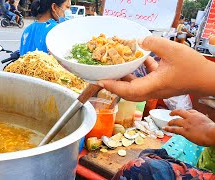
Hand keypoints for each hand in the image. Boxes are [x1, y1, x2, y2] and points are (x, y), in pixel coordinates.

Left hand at [97, 36, 213, 101]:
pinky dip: (139, 74)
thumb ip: (154, 44)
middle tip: (103, 79)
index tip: (101, 81)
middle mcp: (153, 90)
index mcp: (154, 85)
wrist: (207, 79)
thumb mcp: (173, 50)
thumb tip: (139, 41)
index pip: (128, 90)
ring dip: (125, 81)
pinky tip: (141, 60)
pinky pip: (145, 81)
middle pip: (128, 94)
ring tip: (116, 71)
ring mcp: (156, 89)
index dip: (113, 86)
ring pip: (135, 89)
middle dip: (114, 87)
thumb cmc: (193, 67)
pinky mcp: (161, 85)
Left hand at [164, 109, 214, 145]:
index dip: (186, 112)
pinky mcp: (184, 131)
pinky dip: (169, 129)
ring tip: (168, 123)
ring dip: (171, 122)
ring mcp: (186, 124)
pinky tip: (165, 128)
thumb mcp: (209, 122)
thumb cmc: (213, 130)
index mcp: (198, 115)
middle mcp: (191, 117)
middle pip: (180, 112)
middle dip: (175, 112)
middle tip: (171, 113)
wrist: (212, 133)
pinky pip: (174, 129)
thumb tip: (206, 125)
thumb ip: (205, 122)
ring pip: (175, 121)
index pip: (190, 111)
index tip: (184, 113)